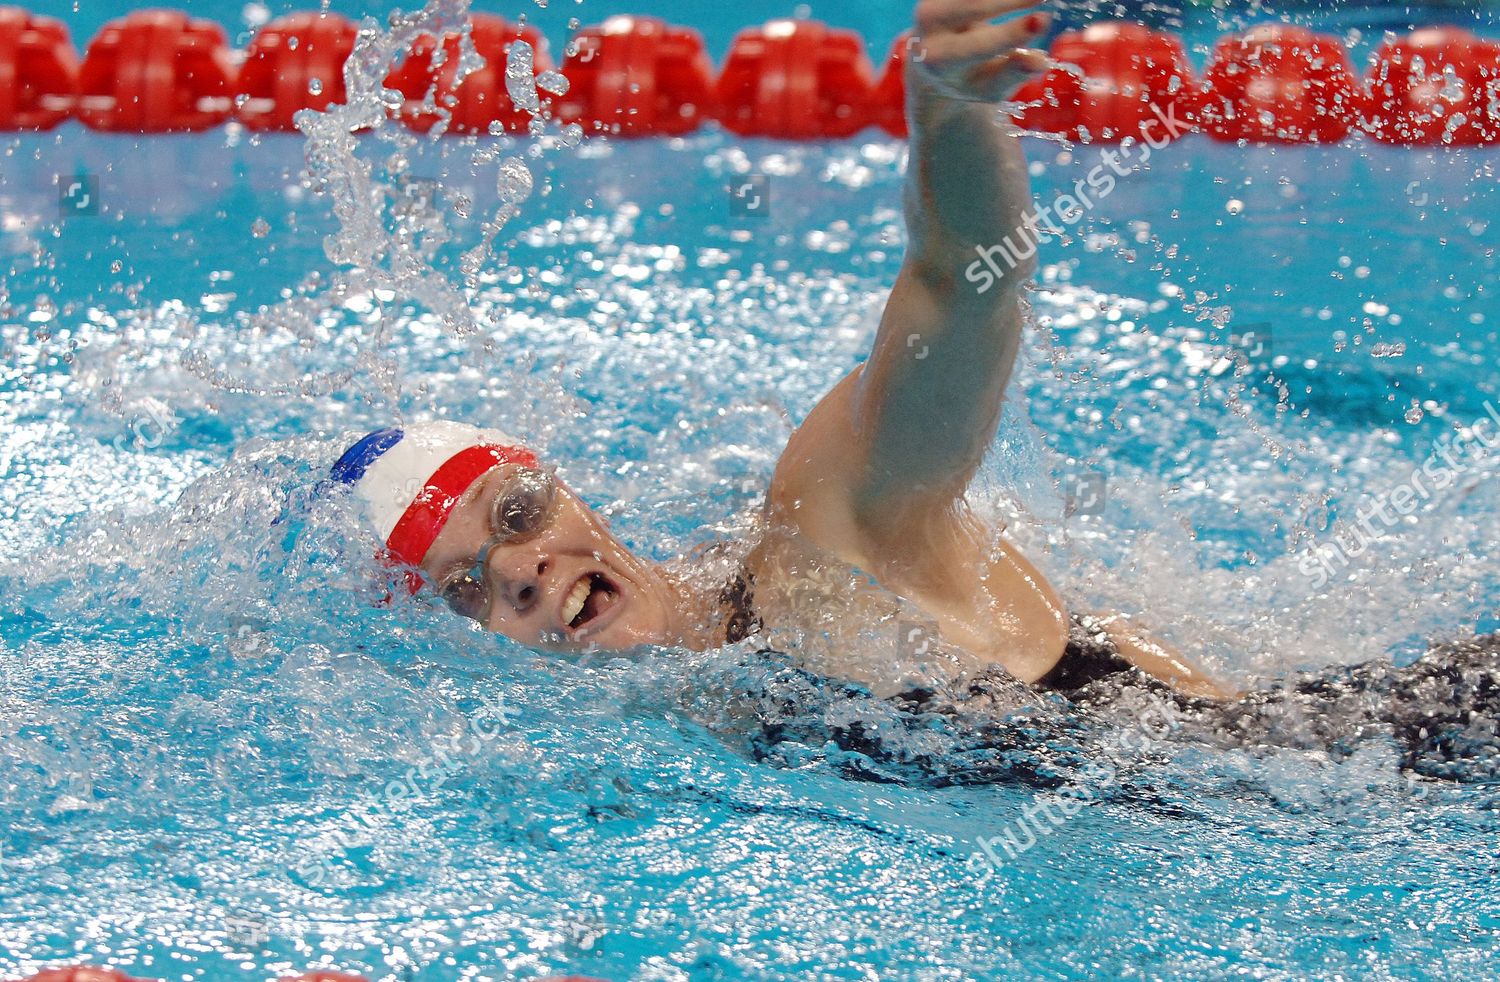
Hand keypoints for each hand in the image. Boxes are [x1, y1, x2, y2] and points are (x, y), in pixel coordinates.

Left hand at [910, 0, 1053, 102]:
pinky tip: (1020, 0)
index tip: (1043, 21)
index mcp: (938, 60)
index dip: (1012, 33)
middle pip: (975, 5)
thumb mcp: (991, 86)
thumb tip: (1040, 62)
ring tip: (1036, 0)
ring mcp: (930, 2)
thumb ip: (1013, 73)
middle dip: (1013, 1)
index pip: (979, 45)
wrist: (931, 61)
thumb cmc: (969, 78)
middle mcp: (928, 27)